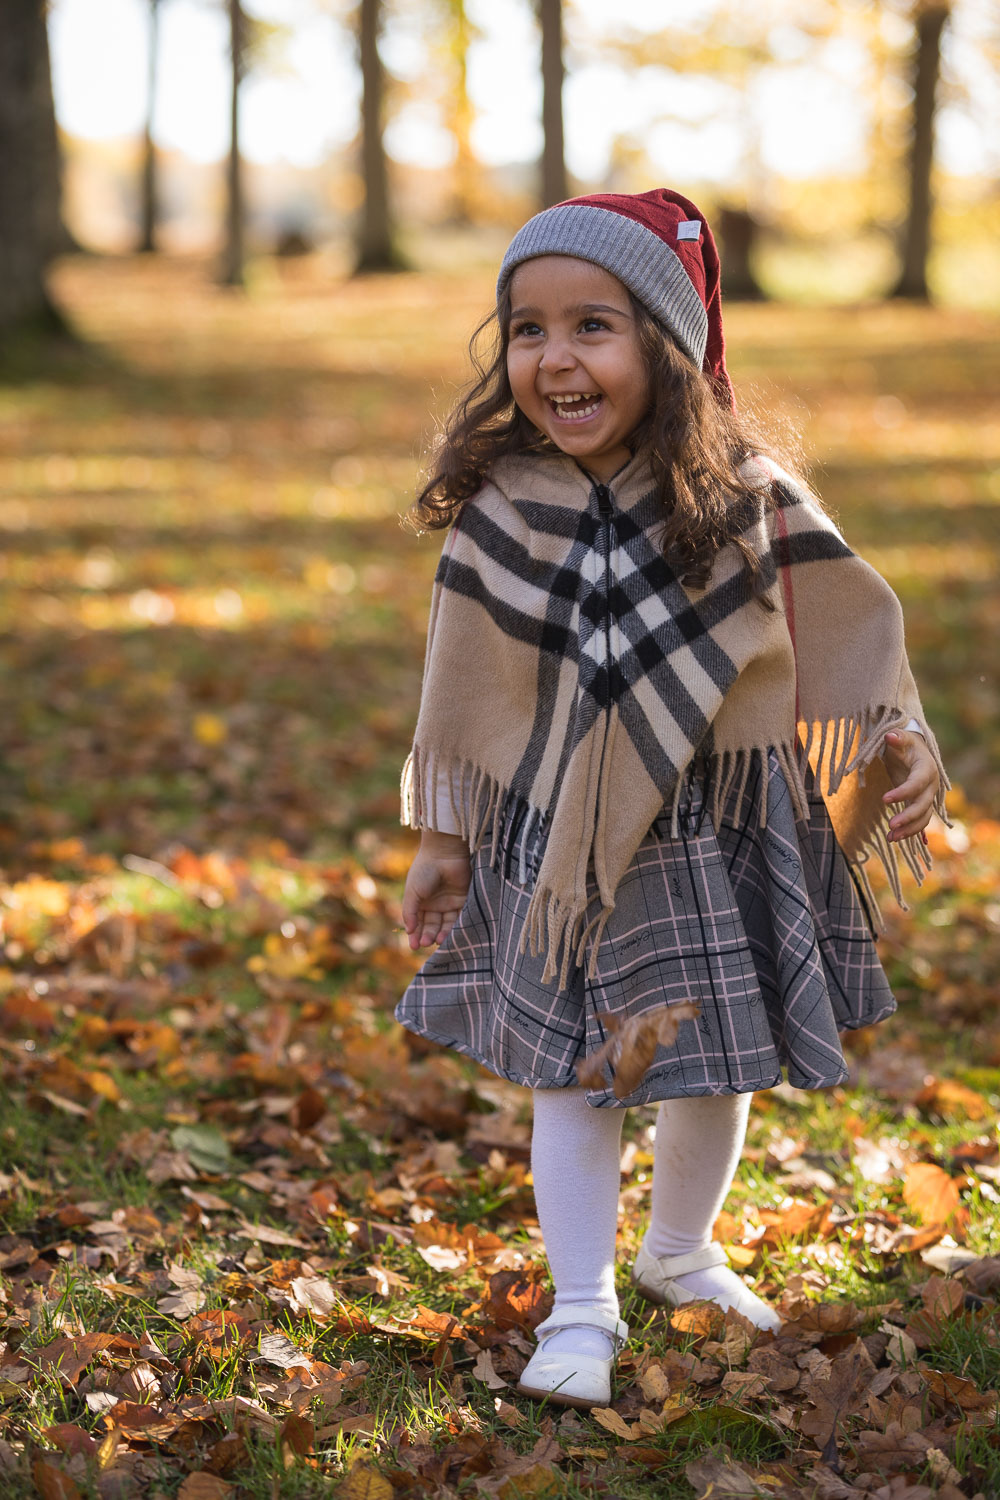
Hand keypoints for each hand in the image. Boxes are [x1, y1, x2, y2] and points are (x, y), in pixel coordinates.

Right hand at [402, 831, 471, 949]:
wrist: (444, 853)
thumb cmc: (424, 870)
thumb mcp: (412, 892)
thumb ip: (410, 912)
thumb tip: (409, 931)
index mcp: (420, 902)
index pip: (418, 923)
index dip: (415, 935)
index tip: (413, 946)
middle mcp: (435, 904)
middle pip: (432, 926)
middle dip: (428, 935)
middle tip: (426, 943)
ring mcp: (449, 903)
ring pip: (445, 924)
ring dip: (441, 934)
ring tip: (437, 941)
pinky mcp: (462, 900)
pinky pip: (459, 917)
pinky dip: (454, 927)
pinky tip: (449, 935)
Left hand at [881, 729, 939, 843]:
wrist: (914, 751)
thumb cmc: (905, 744)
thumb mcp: (900, 738)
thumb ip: (896, 738)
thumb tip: (890, 736)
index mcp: (927, 769)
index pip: (917, 783)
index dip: (903, 792)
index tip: (884, 799)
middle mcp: (931, 786)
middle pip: (923, 805)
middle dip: (908, 817)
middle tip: (891, 826)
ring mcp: (927, 797)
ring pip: (923, 817)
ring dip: (909, 829)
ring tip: (891, 838)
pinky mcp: (920, 804)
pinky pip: (919, 821)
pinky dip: (909, 830)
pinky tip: (895, 838)